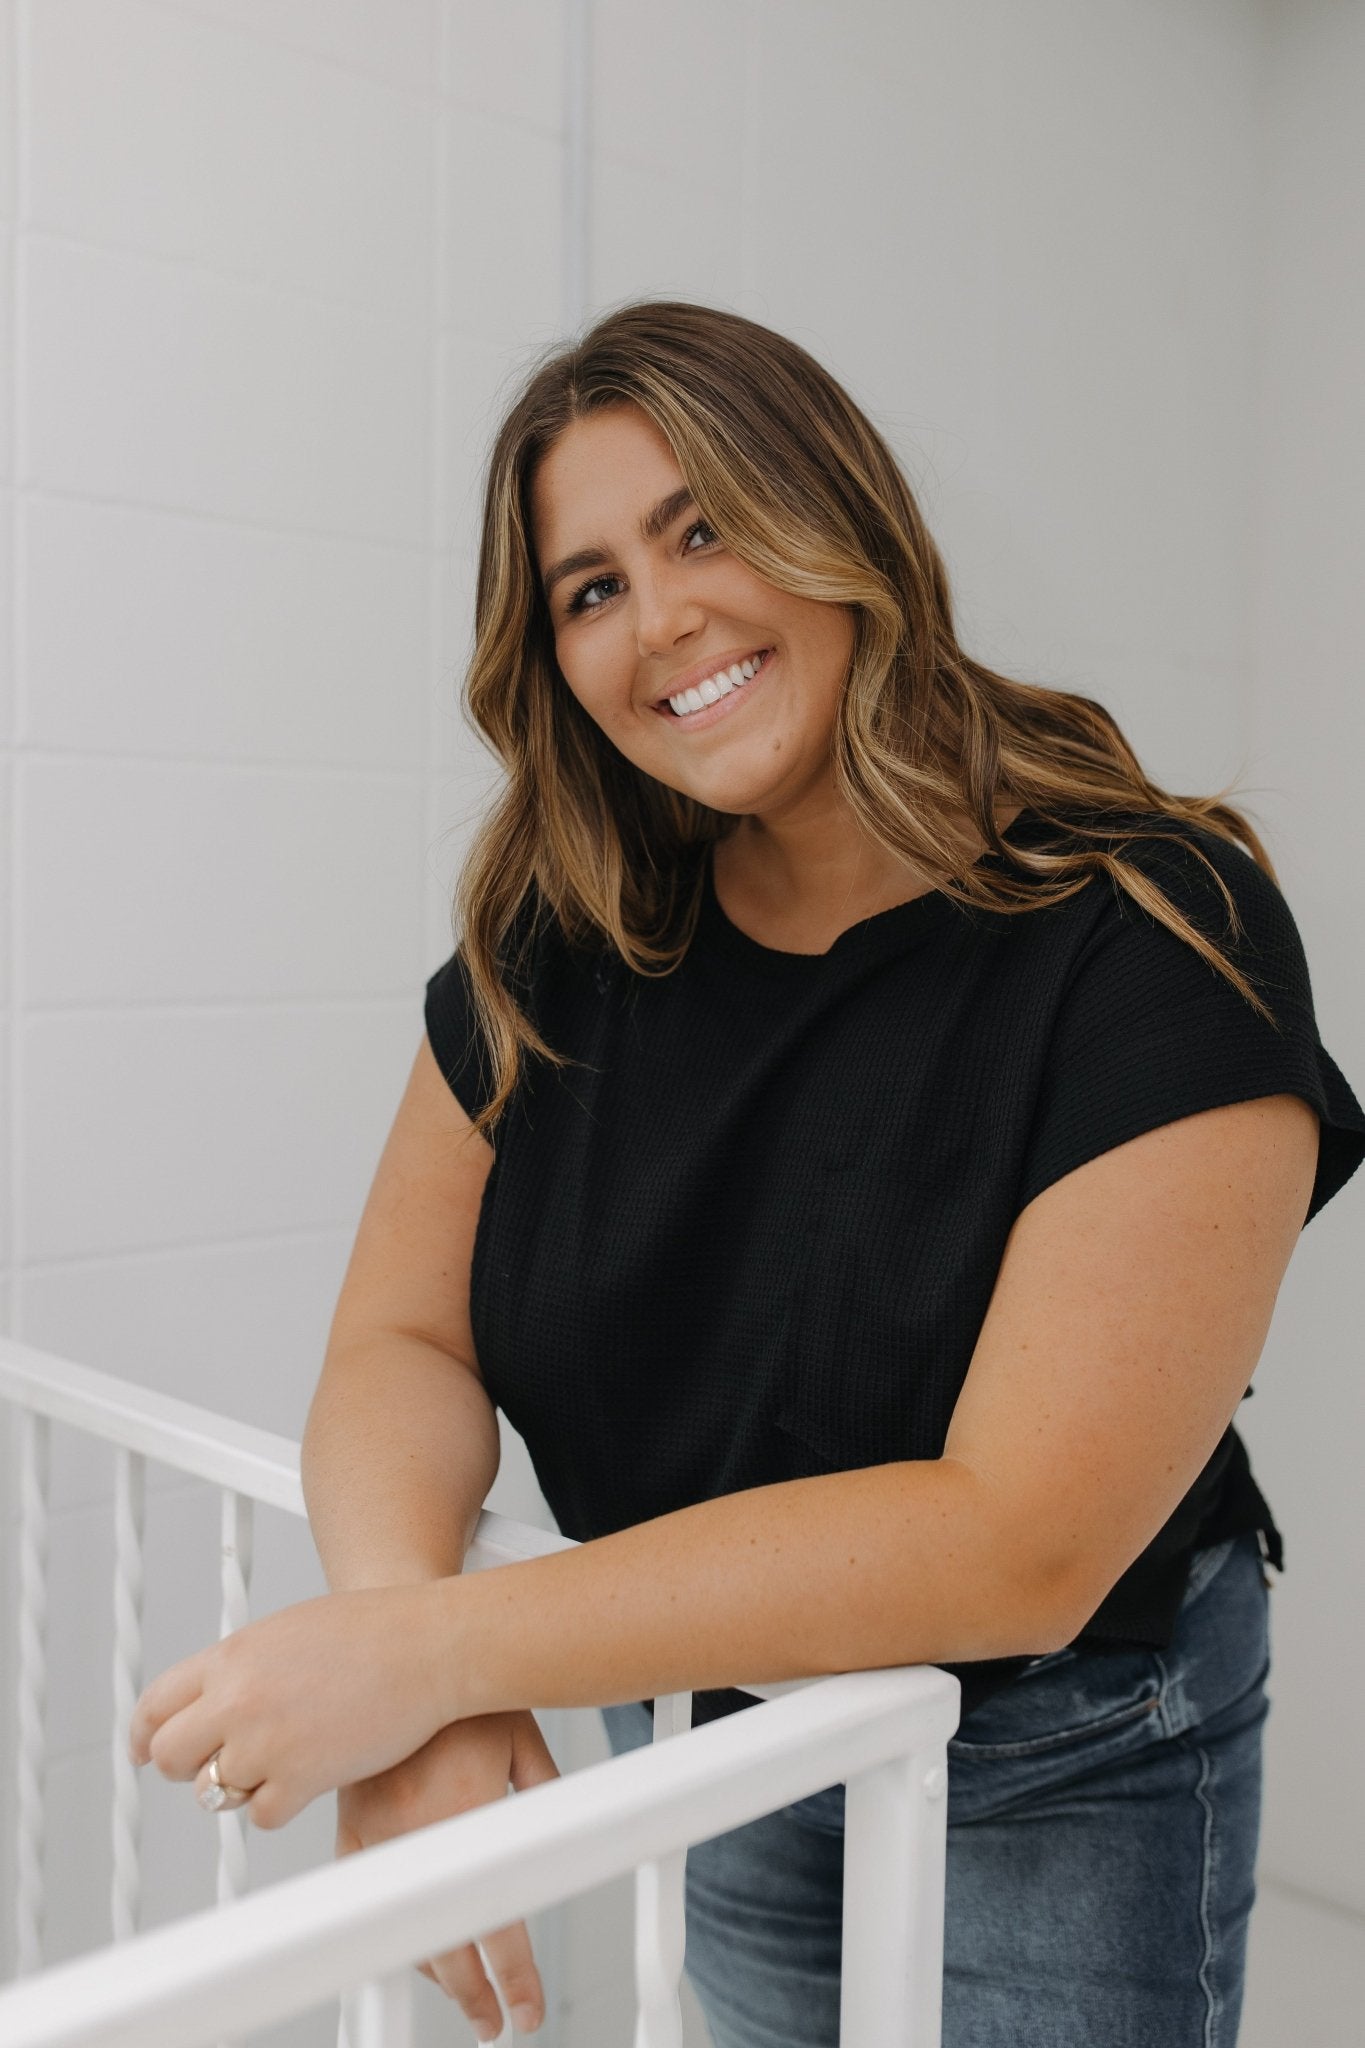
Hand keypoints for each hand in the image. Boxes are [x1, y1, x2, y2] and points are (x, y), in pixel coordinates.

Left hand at [128, 1583, 451, 1828]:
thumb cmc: (373, 1631)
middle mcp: (238, 1699)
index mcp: (232, 1656)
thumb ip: (244, 1666)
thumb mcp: (288, 1631)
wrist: (429, 1645)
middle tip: (218, 1764)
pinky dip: (281, 1804)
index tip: (146, 1749)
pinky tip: (309, 1778)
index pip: (155, 1704)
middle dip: (190, 1765)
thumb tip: (215, 1700)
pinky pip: (263, 1814)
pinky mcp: (300, 1778)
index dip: (144, 1735)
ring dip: (241, 1785)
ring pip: (214, 1792)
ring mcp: (266, 1742)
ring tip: (280, 1763)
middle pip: (170, 1755)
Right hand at [337, 1713, 559, 2039]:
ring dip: (436, 1967)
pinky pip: (366, 1893)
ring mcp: (376, 1831)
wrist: (405, 1645)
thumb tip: (569, 1834)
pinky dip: (389, 1925)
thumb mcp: (524, 1740)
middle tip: (494, 2021)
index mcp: (465, 1817)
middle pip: (446, 1944)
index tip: (526, 2012)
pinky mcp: (350, 1821)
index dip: (514, 1979)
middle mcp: (416, 1833)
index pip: (494, 1924)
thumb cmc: (469, 1687)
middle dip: (475, 1994)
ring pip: (402, 1926)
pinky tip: (410, 1944)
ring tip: (465, 1994)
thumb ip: (545, 1795)